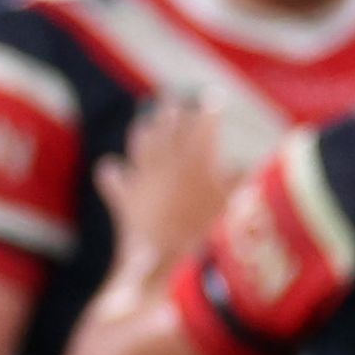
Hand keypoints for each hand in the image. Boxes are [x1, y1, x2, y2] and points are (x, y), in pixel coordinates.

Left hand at [94, 101, 237, 267]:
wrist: (162, 256)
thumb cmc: (204, 229)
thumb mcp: (231, 203)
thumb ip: (236, 180)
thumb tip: (242, 166)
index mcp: (197, 155)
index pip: (204, 120)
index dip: (211, 107)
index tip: (214, 98)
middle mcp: (167, 158)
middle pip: (169, 122)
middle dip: (174, 111)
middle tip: (177, 103)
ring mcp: (142, 174)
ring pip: (140, 139)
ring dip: (145, 129)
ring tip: (147, 122)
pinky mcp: (124, 195)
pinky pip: (112, 175)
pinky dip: (113, 172)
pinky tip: (113, 169)